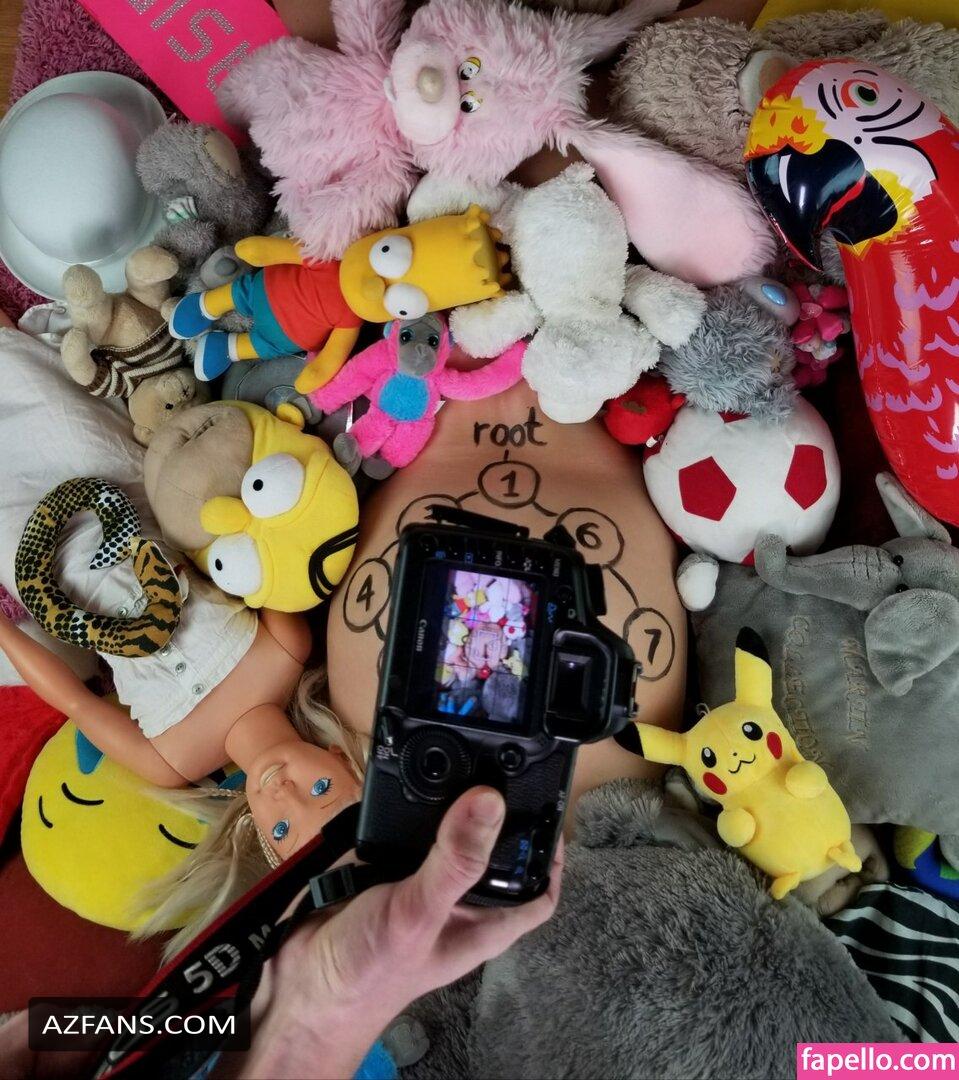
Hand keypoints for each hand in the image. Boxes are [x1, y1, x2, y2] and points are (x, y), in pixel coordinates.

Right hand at [237, 787, 561, 1077]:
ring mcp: (417, 880)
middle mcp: (455, 898)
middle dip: (492, 810)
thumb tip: (491, 800)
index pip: (535, 889)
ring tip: (453, 757)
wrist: (300, 986)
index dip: (550, 853)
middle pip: (489, 848)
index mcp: (483, 920)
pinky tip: (400, 779)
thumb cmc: (370, 973)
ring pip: (443, 831)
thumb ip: (455, 859)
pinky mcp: (380, 866)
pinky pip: (397, 827)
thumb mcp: (420, 912)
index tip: (551, 806)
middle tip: (497, 760)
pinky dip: (398, 805)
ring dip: (443, 801)